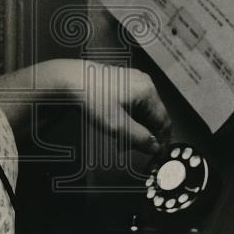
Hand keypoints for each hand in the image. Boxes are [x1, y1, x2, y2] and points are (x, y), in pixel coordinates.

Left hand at [36, 59, 171, 154]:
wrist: (70, 80)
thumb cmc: (93, 98)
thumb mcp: (118, 125)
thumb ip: (140, 138)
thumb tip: (155, 147)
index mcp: (148, 91)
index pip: (164, 121)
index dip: (160, 140)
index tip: (154, 154)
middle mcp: (144, 83)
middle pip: (153, 115)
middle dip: (143, 134)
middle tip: (129, 148)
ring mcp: (133, 80)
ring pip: (142, 110)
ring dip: (134, 127)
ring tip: (118, 138)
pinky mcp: (122, 80)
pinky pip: (133, 102)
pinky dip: (127, 116)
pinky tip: (115, 124)